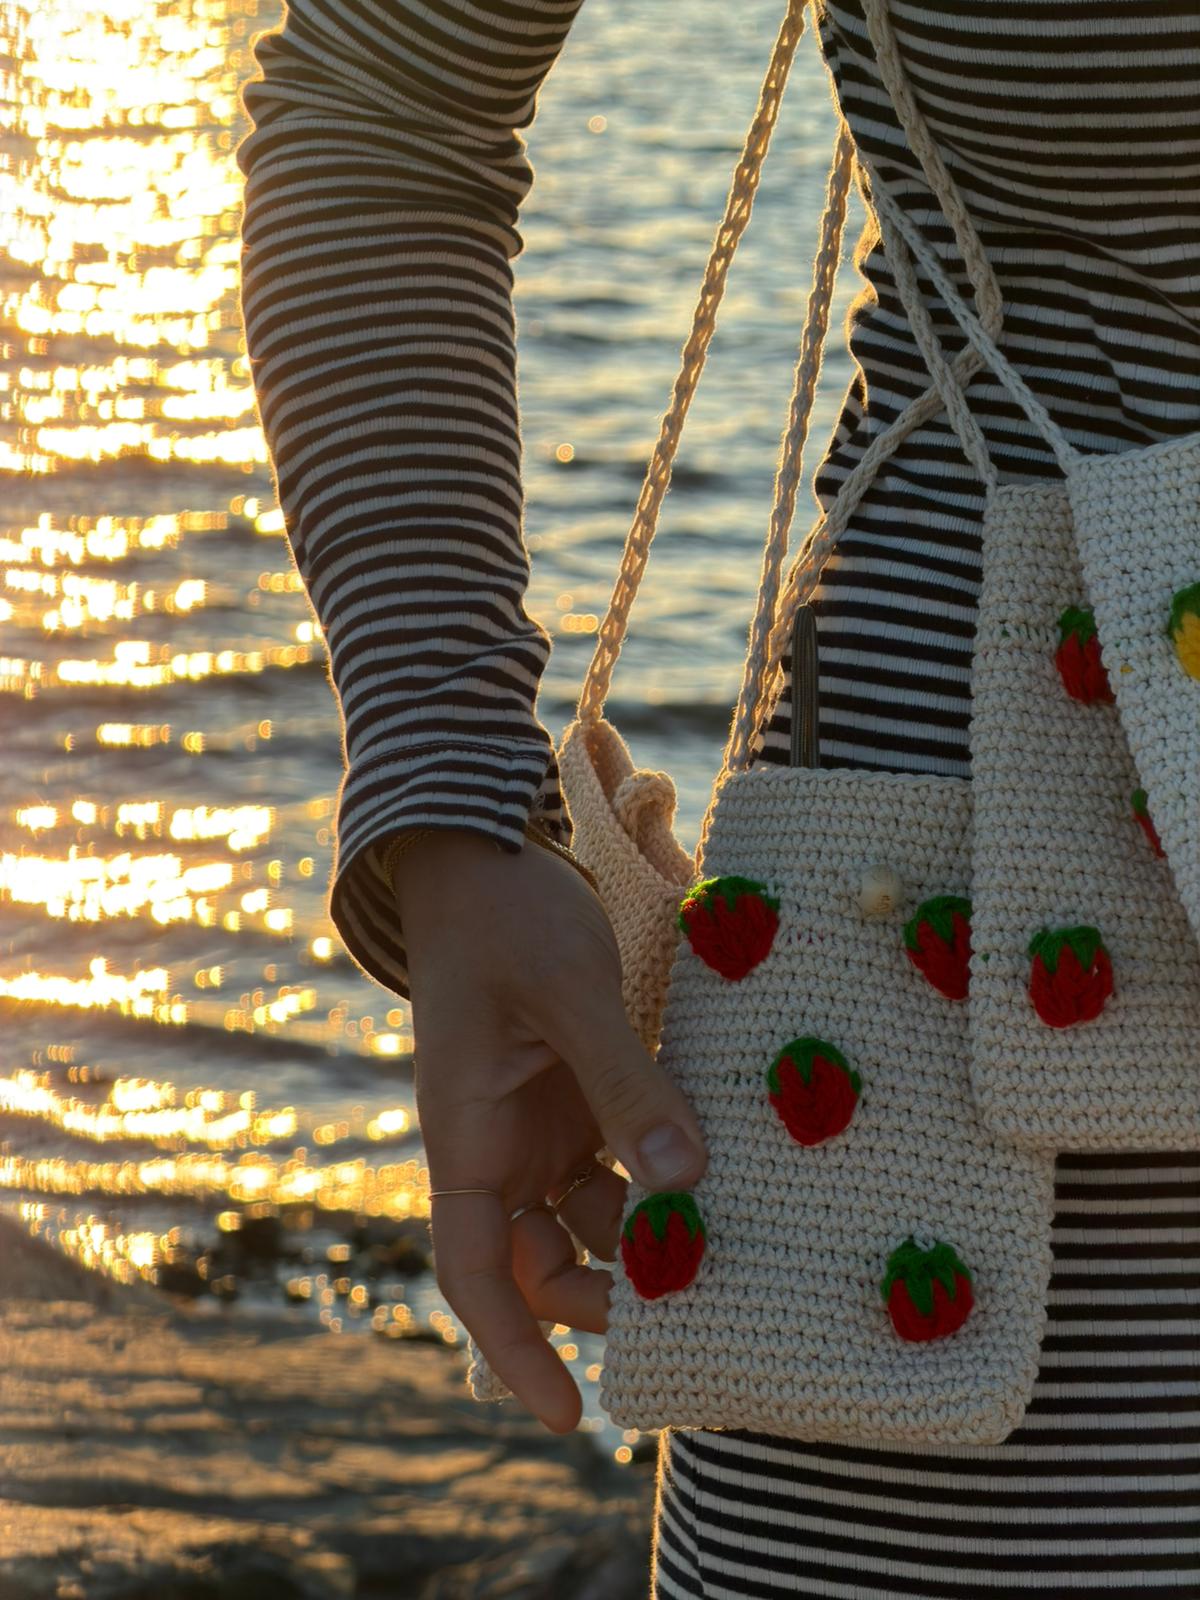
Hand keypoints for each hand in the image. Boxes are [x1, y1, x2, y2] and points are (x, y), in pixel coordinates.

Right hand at [392, 828, 707, 1433]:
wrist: (485, 850)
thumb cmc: (505, 918)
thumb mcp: (568, 995)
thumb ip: (624, 1084)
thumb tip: (685, 1183)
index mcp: (465, 1136)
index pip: (474, 1271)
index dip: (514, 1350)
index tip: (569, 1417)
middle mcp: (499, 1146)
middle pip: (542, 1261)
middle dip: (608, 1296)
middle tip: (697, 1306)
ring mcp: (540, 1120)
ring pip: (593, 1214)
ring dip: (649, 1233)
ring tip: (732, 1241)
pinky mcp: (577, 1091)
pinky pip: (621, 1156)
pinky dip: (663, 1172)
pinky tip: (721, 1170)